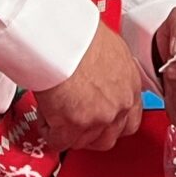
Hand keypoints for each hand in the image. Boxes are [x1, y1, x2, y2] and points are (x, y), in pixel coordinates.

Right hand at [35, 26, 148, 151]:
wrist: (62, 37)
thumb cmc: (80, 35)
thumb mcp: (111, 50)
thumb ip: (112, 73)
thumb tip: (103, 76)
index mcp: (130, 86)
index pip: (130, 121)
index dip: (112, 124)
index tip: (100, 121)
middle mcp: (118, 105)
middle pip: (108, 138)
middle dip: (89, 133)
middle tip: (74, 120)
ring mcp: (97, 118)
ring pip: (82, 142)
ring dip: (67, 131)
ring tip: (56, 109)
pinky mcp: (72, 126)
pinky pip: (58, 141)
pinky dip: (48, 130)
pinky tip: (45, 113)